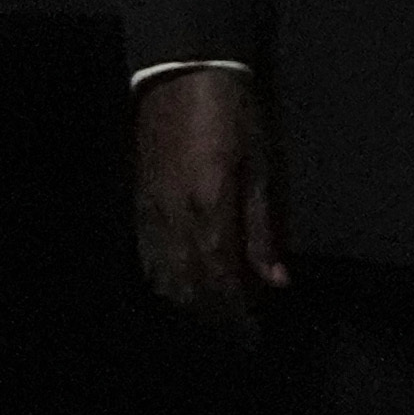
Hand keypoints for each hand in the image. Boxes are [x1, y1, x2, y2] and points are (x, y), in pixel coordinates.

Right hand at [129, 61, 285, 323]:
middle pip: (190, 289)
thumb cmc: (234, 115)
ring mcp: (150, 215)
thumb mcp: (261, 167)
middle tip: (236, 337)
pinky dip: (164, 281)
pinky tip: (180, 287)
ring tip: (213, 319)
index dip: (237, 317)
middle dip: (213, 318)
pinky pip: (148, 259)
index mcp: (209, 214)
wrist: (183, 75)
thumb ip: (263, 229)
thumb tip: (275, 283)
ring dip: (188, 304)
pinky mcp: (139, 205)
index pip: (221, 284)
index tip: (253, 338)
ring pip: (164, 279)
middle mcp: (174, 223)